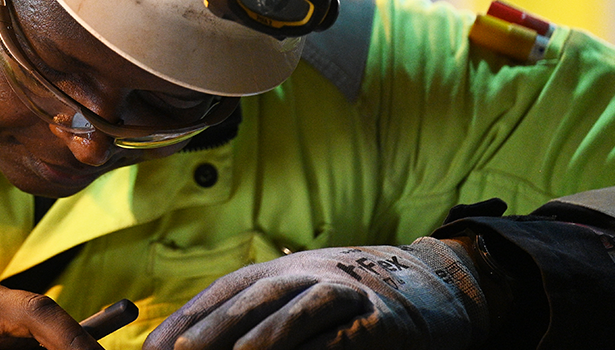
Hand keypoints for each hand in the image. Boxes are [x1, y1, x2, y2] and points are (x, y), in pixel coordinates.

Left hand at [144, 238, 492, 349]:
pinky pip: (342, 333)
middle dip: (208, 329)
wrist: (430, 284)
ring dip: (259, 337)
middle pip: (249, 298)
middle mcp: (303, 274)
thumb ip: (252, 323)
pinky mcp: (379, 317)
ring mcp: (341, 290)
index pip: (219, 294)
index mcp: (275, 272)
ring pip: (293, 309)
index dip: (183, 320)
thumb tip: (192, 347)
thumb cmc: (346, 304)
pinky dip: (319, 345)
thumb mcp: (296, 303)